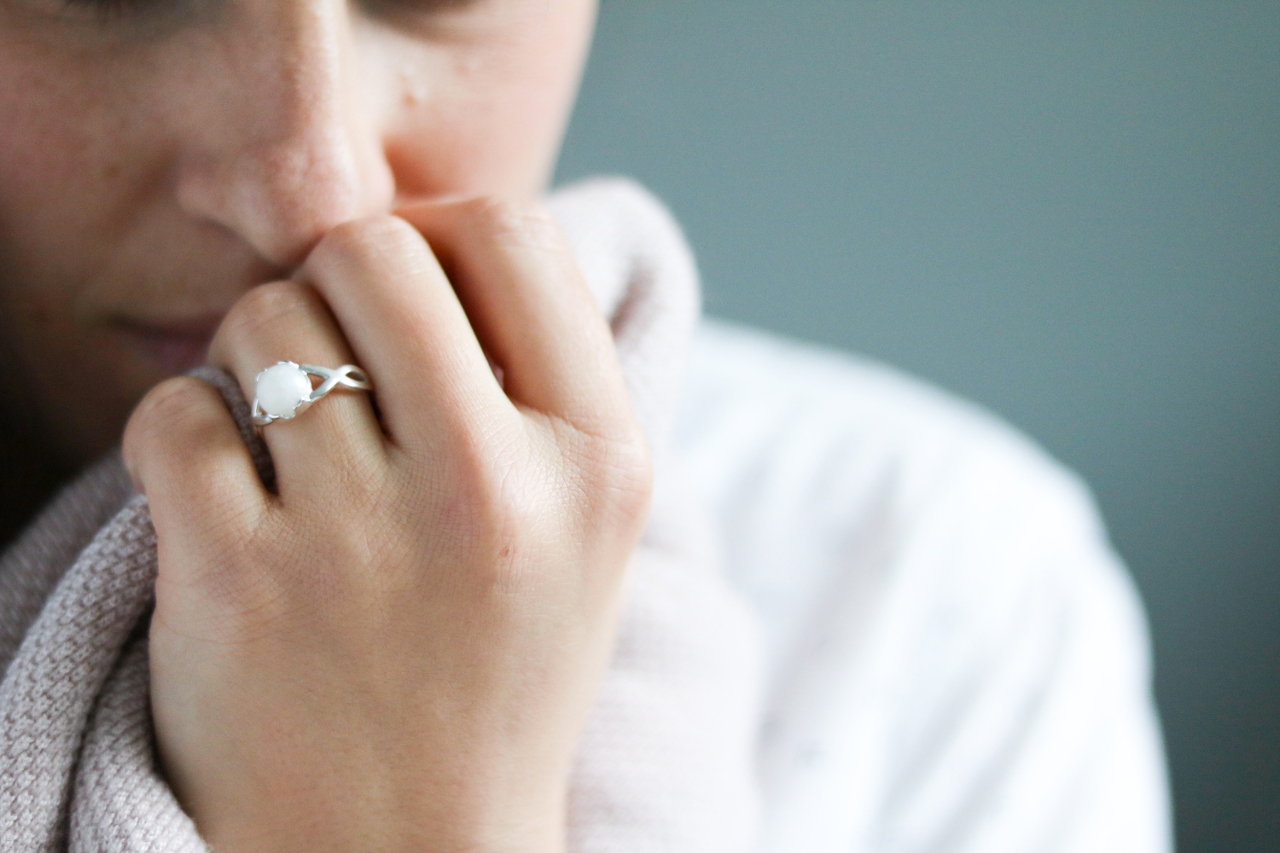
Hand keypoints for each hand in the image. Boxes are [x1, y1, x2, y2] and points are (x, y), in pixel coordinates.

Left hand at [122, 199, 651, 852]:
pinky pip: (177, 410)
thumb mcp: (587, 533)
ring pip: (267, 319)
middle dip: (336, 284)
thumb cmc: (498, 678)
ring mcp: (366, 536)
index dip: (440, 236)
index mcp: (601, 462)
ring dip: (258, 361)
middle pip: (374, 251)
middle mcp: (497, 488)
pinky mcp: (240, 581)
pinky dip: (183, 434)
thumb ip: (544, 386)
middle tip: (338, 362)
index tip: (412, 296)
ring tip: (288, 447)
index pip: (512, 233)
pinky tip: (225, 498)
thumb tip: (446, 243)